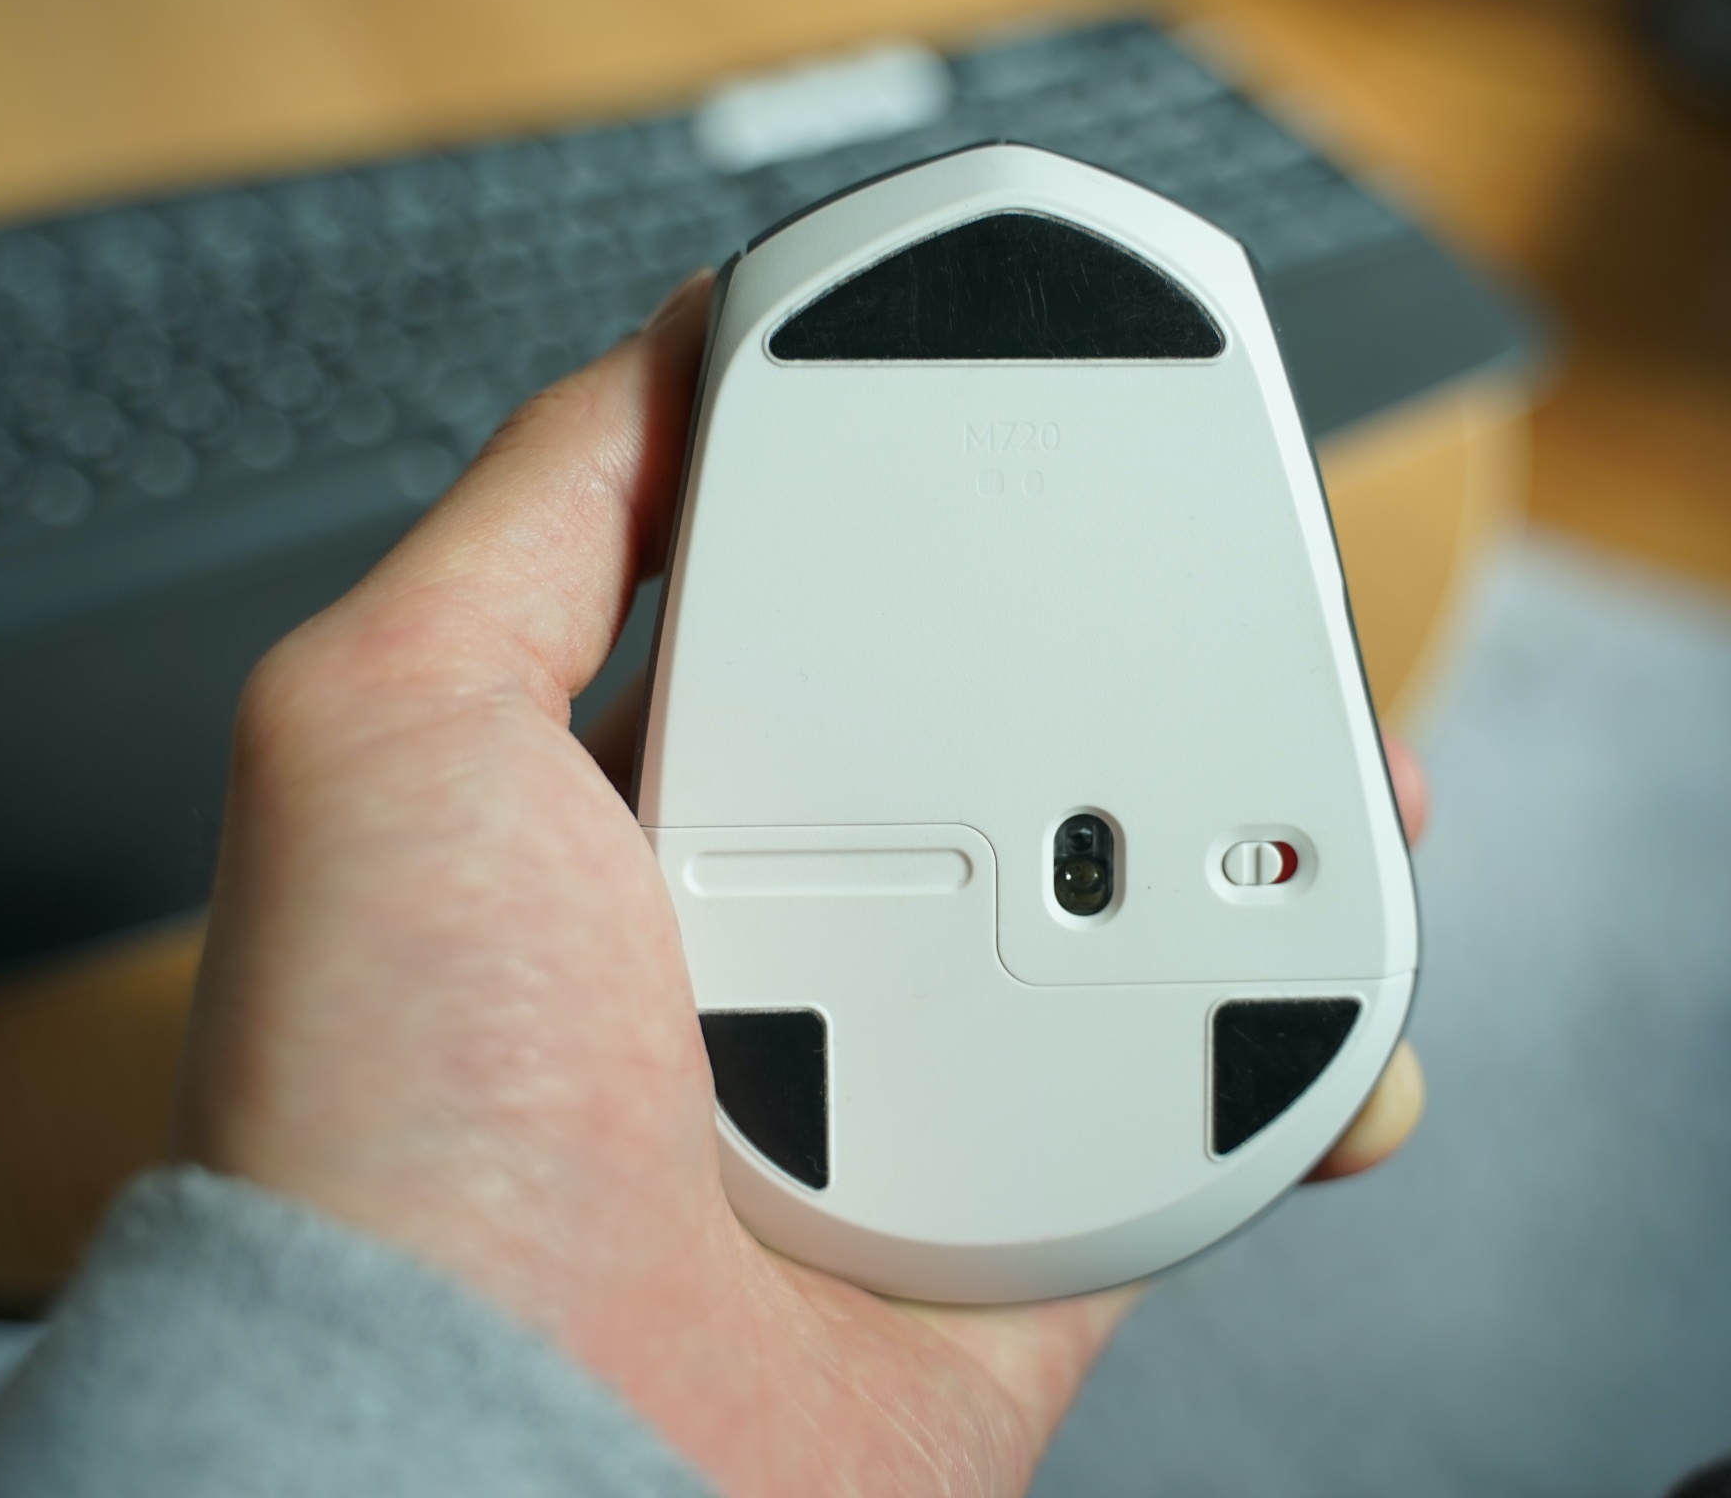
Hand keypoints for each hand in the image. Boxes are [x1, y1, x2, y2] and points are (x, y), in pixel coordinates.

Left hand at [175, 274, 1428, 1496]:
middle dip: (1147, 665)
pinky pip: (1213, 1113)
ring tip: (1331, 775)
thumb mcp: (388, 717)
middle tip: (1239, 600)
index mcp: (643, 818)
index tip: (1065, 455)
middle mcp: (787, 945)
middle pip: (1019, 754)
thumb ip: (543, 515)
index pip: (840, 621)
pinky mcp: (1031, 1228)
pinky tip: (1342, 1001)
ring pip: (1142, 916)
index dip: (958, 530)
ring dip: (1260, 838)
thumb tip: (683, 343)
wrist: (501, 1440)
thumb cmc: (396, 1115)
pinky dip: (1311, 1053)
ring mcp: (918, 1089)